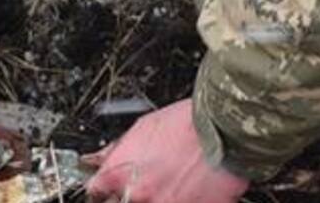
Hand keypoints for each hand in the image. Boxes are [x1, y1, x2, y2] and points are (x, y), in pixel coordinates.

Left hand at [82, 100, 249, 202]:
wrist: (223, 129)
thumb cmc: (186, 124)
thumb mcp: (142, 128)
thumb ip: (116, 150)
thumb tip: (98, 159)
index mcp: (118, 174)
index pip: (96, 193)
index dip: (104, 191)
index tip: (111, 190)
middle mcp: (136, 195)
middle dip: (129, 196)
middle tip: (146, 186)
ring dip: (154, 199)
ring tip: (170, 187)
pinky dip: (181, 201)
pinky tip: (188, 192)